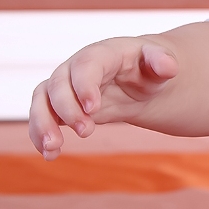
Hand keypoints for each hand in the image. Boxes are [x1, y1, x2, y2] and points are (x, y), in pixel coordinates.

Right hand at [28, 38, 178, 159]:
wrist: (137, 79)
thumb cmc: (148, 69)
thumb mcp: (161, 63)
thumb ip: (163, 62)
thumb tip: (168, 66)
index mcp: (103, 53)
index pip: (86, 64)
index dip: (85, 85)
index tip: (93, 108)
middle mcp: (77, 67)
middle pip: (59, 83)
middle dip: (67, 109)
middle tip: (86, 131)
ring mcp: (65, 85)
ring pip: (41, 100)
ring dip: (42, 123)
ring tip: (54, 147)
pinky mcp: (58, 105)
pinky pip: (41, 116)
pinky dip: (39, 135)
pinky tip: (50, 154)